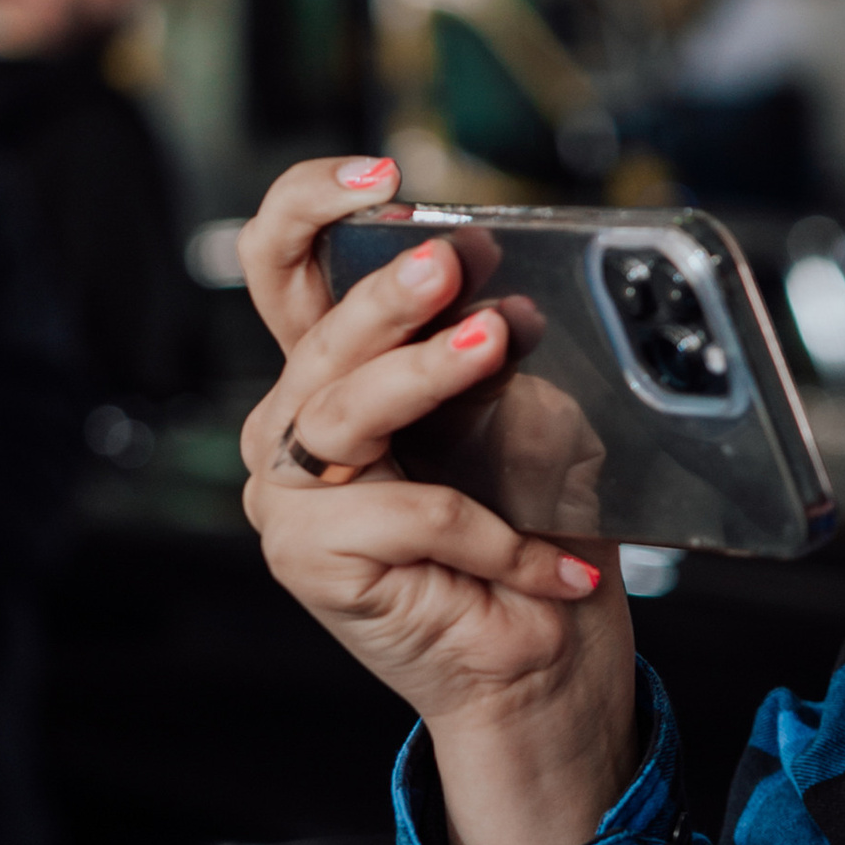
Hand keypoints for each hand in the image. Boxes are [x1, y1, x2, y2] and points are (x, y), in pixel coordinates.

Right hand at [238, 158, 637, 844]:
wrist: (540, 667)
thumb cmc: (532, 540)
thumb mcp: (524, 424)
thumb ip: (492, 358)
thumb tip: (510, 299)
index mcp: (334, 375)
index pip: (286, 265)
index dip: (312, 205)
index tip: (384, 177)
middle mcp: (295, 427)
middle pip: (316, 335)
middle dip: (384, 292)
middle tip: (447, 258)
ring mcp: (291, 496)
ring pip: (345, 410)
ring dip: (422, 374)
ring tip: (491, 343)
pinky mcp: (310, 558)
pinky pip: (408, 513)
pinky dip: (493, 533)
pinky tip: (559, 563)